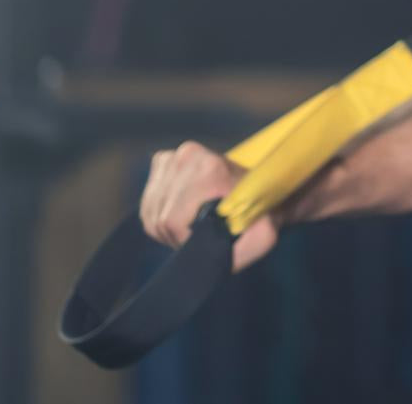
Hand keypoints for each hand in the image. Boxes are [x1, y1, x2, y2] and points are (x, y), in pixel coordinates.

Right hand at [139, 140, 277, 271]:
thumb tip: (211, 256)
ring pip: (151, 211)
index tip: (205, 240)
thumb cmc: (262, 211)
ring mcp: (172, 156)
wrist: (260, 185)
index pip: (173, 220)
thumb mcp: (263, 236)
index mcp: (209, 169)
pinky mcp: (162, 161)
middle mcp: (186, 156)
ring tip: (194, 225)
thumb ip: (243, 250)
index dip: (186, 239)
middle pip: (161, 217)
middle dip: (178, 235)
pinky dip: (159, 215)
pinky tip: (181, 215)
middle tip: (201, 235)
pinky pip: (147, 202)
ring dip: (168, 227)